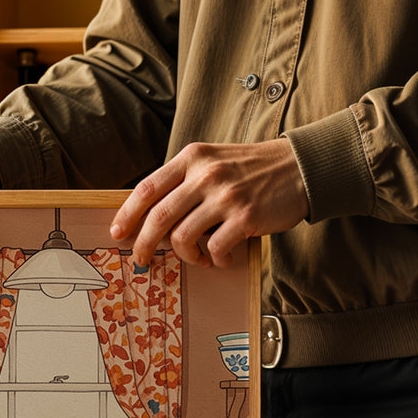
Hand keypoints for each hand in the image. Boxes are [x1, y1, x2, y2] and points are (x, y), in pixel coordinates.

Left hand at [110, 139, 308, 268]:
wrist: (299, 167)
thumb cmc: (251, 170)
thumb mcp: (213, 161)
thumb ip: (185, 180)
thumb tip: (150, 216)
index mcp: (193, 158)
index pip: (148, 187)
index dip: (128, 213)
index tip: (118, 233)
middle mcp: (206, 174)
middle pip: (159, 217)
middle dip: (144, 244)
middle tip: (141, 259)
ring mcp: (226, 196)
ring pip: (183, 237)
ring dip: (185, 255)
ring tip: (197, 257)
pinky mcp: (245, 217)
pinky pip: (214, 248)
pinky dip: (214, 259)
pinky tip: (222, 257)